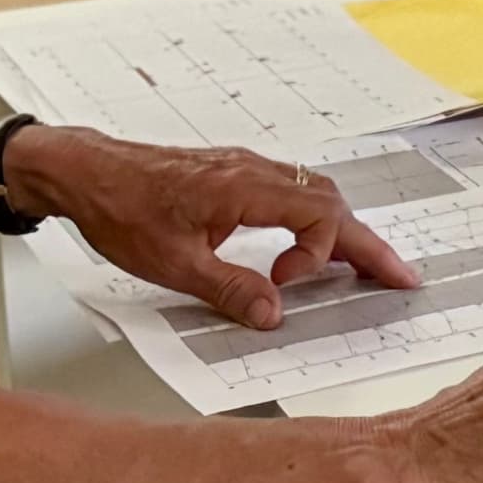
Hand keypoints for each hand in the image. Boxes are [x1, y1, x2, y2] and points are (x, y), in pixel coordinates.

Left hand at [8, 127, 414, 329]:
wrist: (84, 172)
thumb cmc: (119, 209)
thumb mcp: (171, 263)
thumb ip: (228, 289)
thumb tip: (272, 312)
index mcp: (243, 187)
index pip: (318, 213)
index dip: (317, 255)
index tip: (288, 283)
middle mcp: (252, 171)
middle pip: (330, 202)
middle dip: (366, 243)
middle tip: (398, 277)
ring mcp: (244, 170)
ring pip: (313, 195)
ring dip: (341, 232)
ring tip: (363, 266)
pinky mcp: (233, 176)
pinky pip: (290, 194)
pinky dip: (313, 221)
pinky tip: (306, 245)